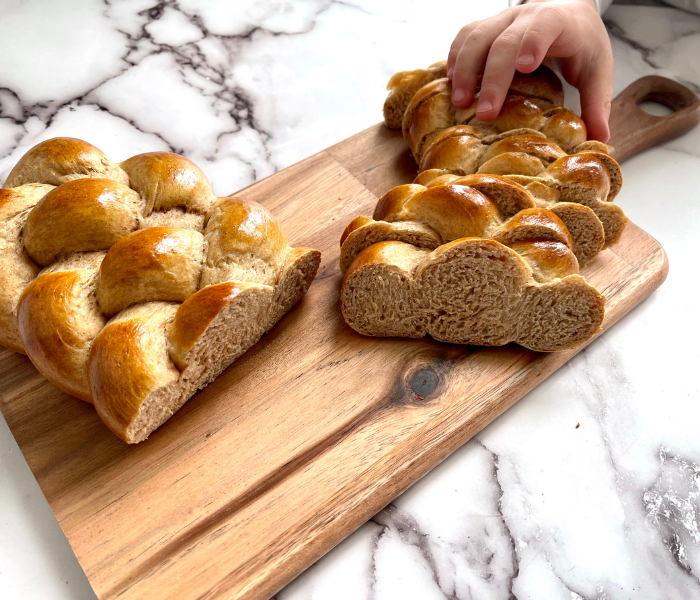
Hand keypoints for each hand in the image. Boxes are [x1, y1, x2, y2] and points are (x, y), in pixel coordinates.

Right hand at [447, 0, 612, 141]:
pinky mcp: (486, 27)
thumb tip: (599, 139)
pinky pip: (463, 37)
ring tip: (460, 102)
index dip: (533, 42)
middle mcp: (526, 16)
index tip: (525, 66)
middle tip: (486, 114)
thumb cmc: (580, 43)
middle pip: (503, 41)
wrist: (565, 7)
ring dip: (464, 69)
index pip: (544, 25)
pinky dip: (454, 59)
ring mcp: (502, 19)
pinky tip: (450, 85)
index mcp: (559, 21)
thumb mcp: (596, 70)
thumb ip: (596, 103)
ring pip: (476, 37)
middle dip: (492, 78)